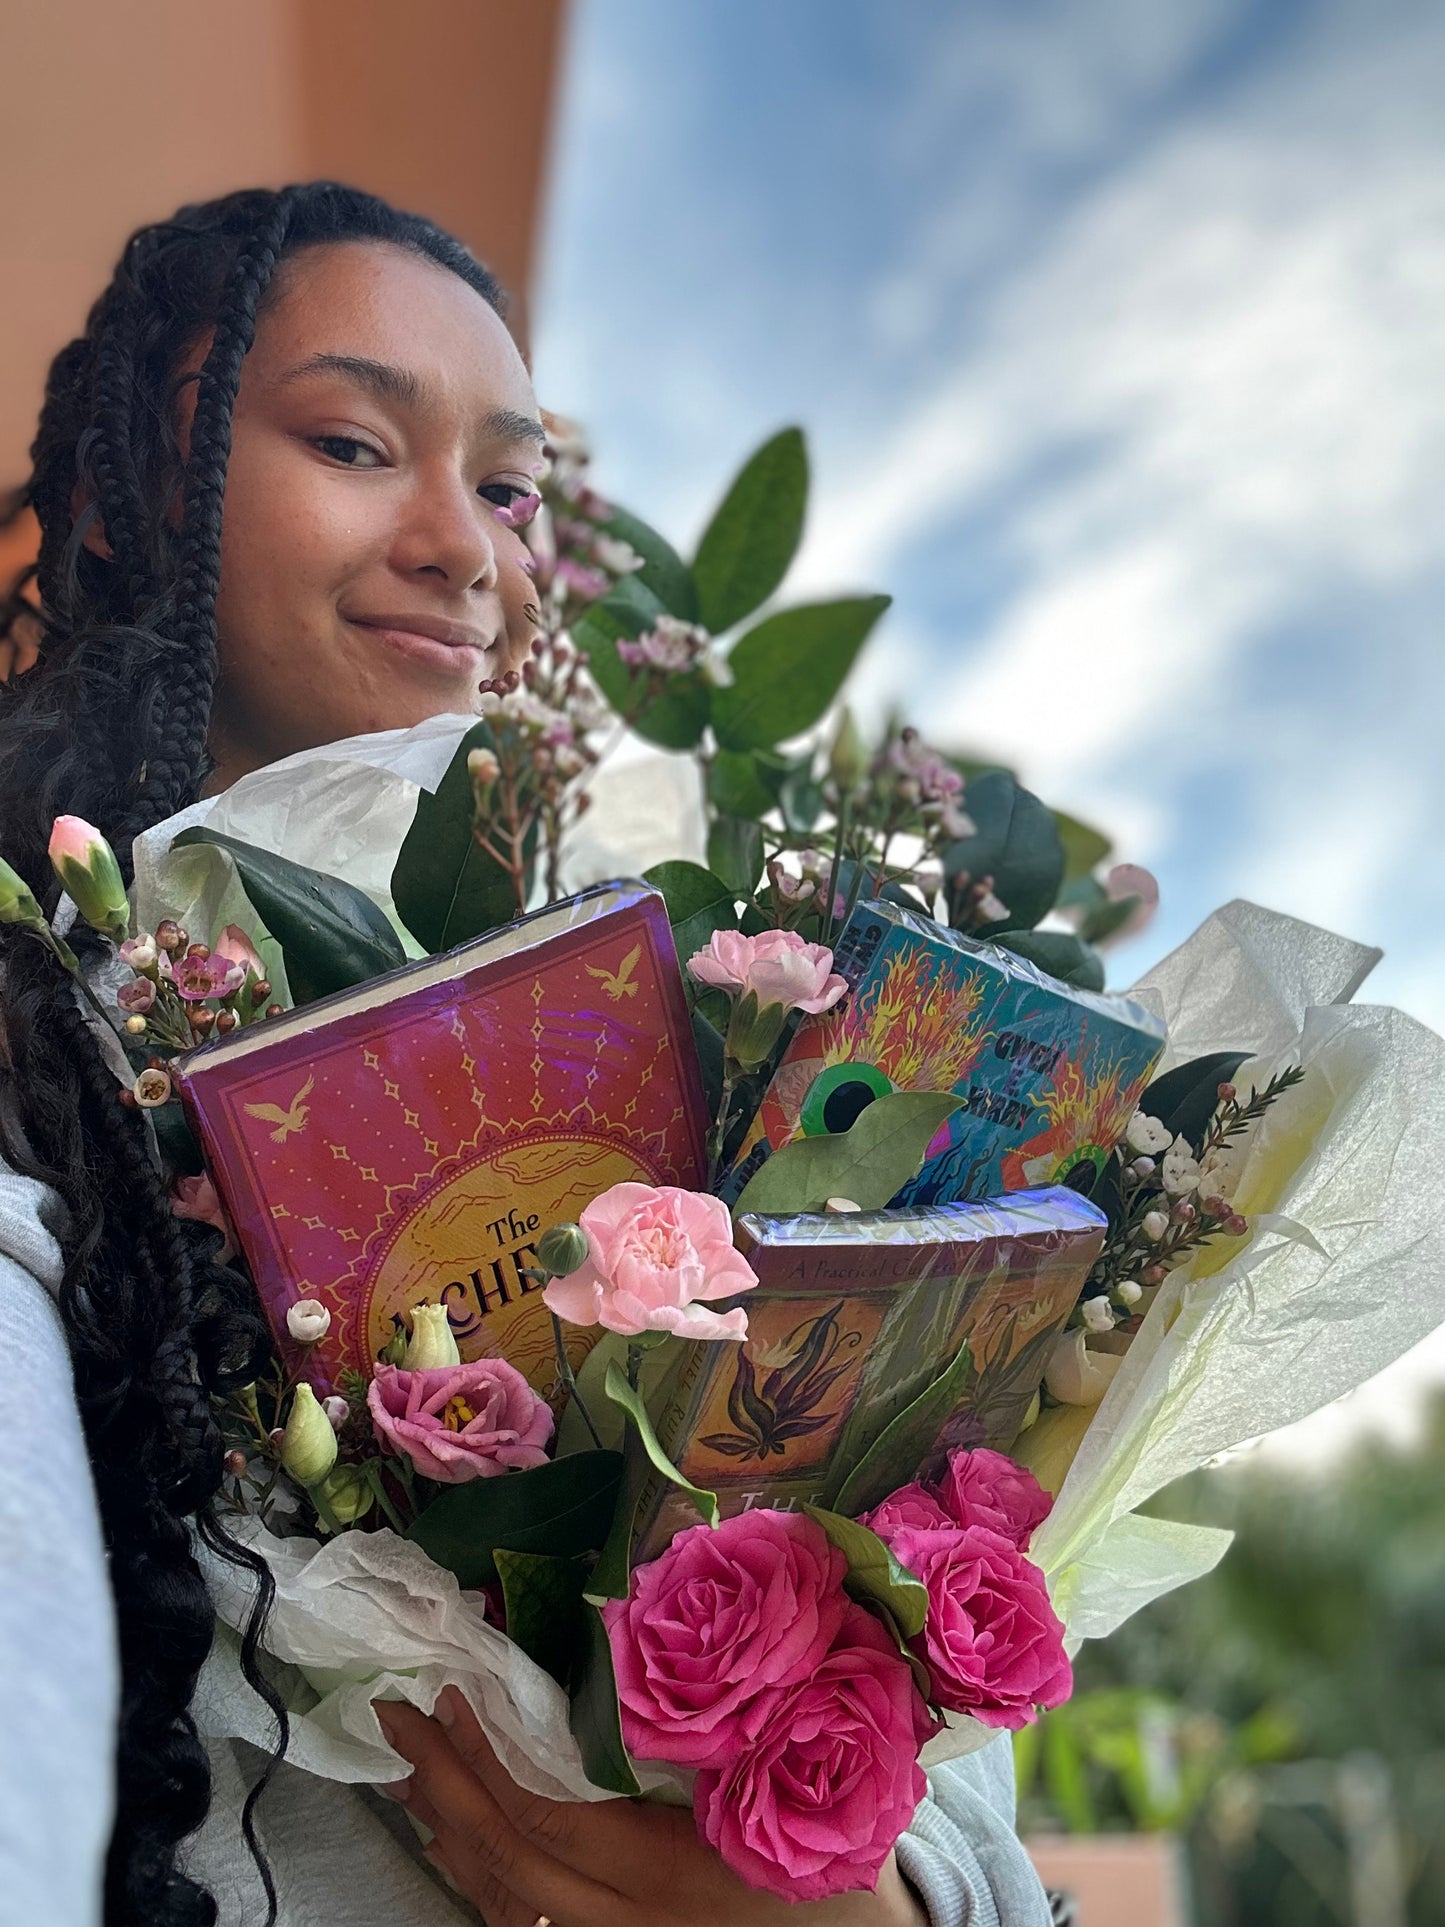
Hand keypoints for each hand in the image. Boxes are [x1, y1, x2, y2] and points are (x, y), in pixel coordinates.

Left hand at [376, 1690, 927, 1926]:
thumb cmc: (846, 1868)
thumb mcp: (803, 1790)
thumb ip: (739, 1735)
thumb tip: (686, 1653)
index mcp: (669, 1877)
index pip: (553, 1820)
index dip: (492, 1760)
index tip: (455, 1695)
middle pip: (510, 1866)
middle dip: (444, 1788)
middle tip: (396, 1719)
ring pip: (507, 1905)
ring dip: (451, 1834)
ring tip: (408, 1768)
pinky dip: (481, 1880)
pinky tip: (459, 1843)